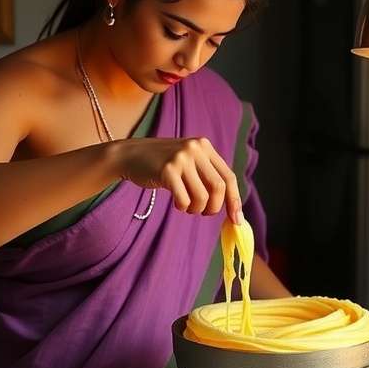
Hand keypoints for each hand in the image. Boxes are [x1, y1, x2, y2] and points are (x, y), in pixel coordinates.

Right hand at [117, 137, 242, 223]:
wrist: (131, 154)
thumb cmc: (164, 164)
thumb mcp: (189, 161)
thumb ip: (208, 176)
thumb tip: (233, 208)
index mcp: (205, 147)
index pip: (229, 177)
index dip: (234, 200)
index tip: (236, 220)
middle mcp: (195, 149)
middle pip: (218, 187)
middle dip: (215, 208)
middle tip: (204, 213)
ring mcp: (181, 158)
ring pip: (202, 196)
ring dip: (196, 209)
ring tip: (188, 207)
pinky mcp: (166, 170)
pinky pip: (184, 199)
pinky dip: (183, 207)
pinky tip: (177, 203)